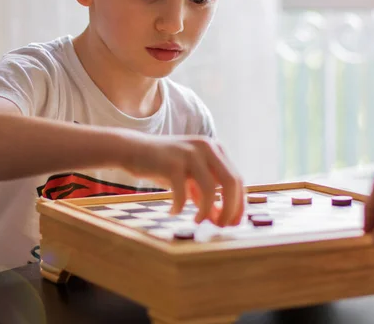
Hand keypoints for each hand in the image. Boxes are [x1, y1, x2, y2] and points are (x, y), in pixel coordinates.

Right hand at [121, 132, 244, 226]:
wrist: (134, 150)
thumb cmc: (164, 167)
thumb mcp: (190, 180)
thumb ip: (206, 196)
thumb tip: (220, 220)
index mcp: (215, 149)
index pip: (237, 179)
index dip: (239, 204)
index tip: (234, 223)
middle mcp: (207, 147)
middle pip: (231, 182)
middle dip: (230, 209)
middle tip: (221, 227)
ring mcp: (190, 153)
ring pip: (211, 189)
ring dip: (206, 212)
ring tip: (198, 222)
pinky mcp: (172, 163)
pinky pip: (183, 193)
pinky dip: (180, 207)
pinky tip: (173, 212)